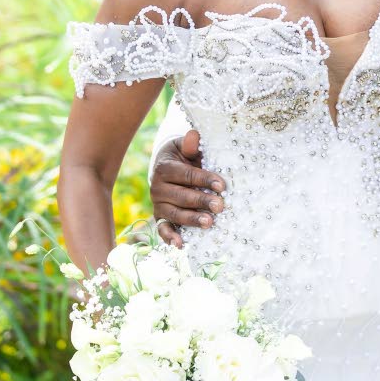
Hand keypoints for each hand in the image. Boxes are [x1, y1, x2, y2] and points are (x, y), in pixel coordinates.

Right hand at [150, 129, 225, 246]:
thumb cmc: (183, 157)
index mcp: (164, 168)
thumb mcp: (185, 147)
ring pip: (175, 214)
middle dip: (201, 202)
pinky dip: (170, 237)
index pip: (186, 176)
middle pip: (181, 197)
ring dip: (192, 220)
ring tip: (209, 223)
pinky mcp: (160, 217)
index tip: (222, 185)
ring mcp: (158, 204)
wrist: (167, 168)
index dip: (204, 180)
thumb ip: (190, 144)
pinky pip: (163, 228)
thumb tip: (194, 136)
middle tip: (220, 206)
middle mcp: (157, 188)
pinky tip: (180, 245)